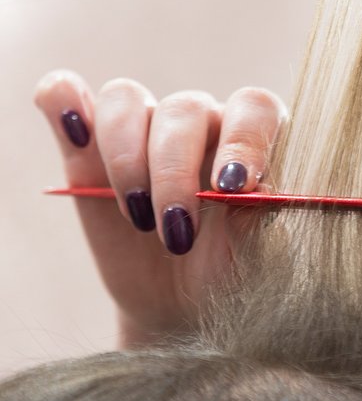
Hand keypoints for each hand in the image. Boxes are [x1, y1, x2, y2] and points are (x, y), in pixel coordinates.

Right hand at [35, 70, 285, 346]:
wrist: (185, 305)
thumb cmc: (234, 272)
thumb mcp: (256, 259)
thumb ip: (260, 221)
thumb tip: (252, 192)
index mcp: (256, 138)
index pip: (254, 108)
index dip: (243, 140)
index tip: (231, 188)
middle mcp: (203, 121)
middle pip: (184, 109)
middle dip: (174, 174)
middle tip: (176, 234)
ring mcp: (144, 129)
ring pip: (126, 101)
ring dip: (124, 158)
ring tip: (138, 218)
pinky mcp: (89, 148)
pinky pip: (67, 96)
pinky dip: (63, 102)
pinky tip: (73, 130)